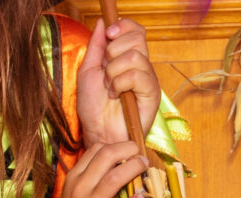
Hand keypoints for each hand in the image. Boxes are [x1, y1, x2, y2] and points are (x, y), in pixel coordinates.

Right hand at [35, 140, 146, 197]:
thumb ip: (90, 182)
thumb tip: (116, 170)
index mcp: (74, 178)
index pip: (96, 149)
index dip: (117, 145)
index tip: (130, 151)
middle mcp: (79, 188)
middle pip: (107, 156)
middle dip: (129, 150)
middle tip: (141, 156)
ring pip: (114, 178)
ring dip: (134, 169)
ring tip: (145, 169)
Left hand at [75, 18, 161, 144]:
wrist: (97, 133)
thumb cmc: (93, 108)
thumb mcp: (88, 70)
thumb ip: (96, 45)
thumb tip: (102, 22)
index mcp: (127, 58)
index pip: (135, 30)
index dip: (123, 26)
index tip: (108, 34)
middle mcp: (141, 66)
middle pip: (137, 37)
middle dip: (114, 51)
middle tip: (106, 71)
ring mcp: (148, 79)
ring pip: (135, 56)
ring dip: (114, 71)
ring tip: (109, 87)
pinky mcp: (152, 94)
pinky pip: (138, 75)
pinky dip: (120, 83)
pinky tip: (116, 95)